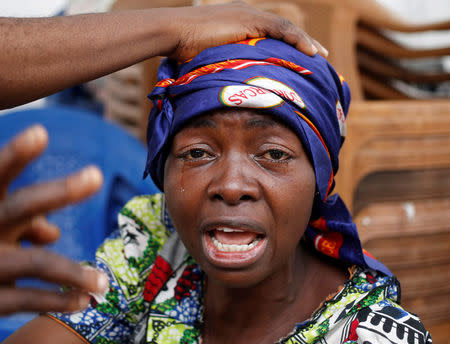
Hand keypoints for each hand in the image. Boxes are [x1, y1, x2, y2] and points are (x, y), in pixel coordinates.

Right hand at [0, 125, 108, 314]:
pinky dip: (60, 300)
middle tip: (96, 175)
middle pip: (19, 207)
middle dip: (58, 191)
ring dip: (73, 273)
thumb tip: (53, 232)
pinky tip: (83, 301)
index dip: (16, 155)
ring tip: (104, 284)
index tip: (41, 132)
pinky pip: (27, 299)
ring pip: (35, 262)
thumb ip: (24, 221)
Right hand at [167, 1, 327, 61]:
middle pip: (283, 30)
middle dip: (302, 43)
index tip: (301, 59)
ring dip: (305, 42)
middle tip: (319, 57)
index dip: (288, 46)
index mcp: (241, 23)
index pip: (272, 34)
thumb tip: (231, 89)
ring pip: (286, 29)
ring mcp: (249, 15)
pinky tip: (310, 52)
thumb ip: (226, 67)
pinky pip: (281, 29)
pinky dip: (297, 40)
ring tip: (320, 56)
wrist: (174, 33)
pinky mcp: (249, 18)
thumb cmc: (185, 49)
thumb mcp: (211, 59)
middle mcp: (249, 15)